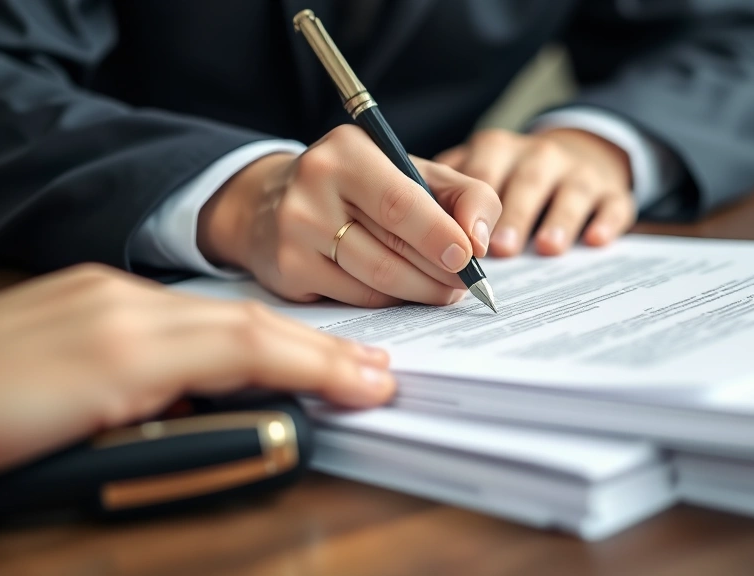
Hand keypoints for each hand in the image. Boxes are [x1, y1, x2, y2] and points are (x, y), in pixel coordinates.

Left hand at [0, 265, 393, 477]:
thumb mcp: (79, 458)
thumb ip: (173, 433)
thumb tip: (249, 422)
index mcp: (128, 343)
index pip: (251, 348)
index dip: (321, 367)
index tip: (373, 385)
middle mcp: (123, 304)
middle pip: (246, 324)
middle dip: (318, 348)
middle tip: (373, 370)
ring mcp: (102, 294)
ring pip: (217, 314)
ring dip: (281, 338)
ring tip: (327, 360)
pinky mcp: (84, 294)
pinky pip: (180, 308)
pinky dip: (229, 330)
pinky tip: (241, 347)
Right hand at [198, 125, 500, 307]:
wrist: (271, 201)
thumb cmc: (359, 187)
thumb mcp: (411, 171)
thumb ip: (464, 194)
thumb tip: (481, 242)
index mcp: (349, 150)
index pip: (401, 201)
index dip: (440, 235)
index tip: (470, 258)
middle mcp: (314, 184)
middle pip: (394, 246)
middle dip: (441, 271)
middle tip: (468, 283)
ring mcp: (296, 230)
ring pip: (378, 278)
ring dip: (421, 291)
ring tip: (444, 290)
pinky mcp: (289, 269)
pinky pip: (357, 297)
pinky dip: (390, 299)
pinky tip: (403, 291)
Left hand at [436, 128, 634, 256]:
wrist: (579, 157)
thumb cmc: (510, 177)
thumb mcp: (477, 175)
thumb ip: (447, 196)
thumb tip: (409, 236)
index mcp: (497, 150)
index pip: (482, 173)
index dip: (472, 204)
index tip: (464, 236)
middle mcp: (539, 155)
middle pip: (527, 181)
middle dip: (513, 214)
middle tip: (499, 248)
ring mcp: (578, 172)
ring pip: (570, 191)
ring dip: (558, 218)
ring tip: (545, 248)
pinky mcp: (612, 192)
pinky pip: (613, 204)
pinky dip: (606, 221)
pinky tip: (595, 241)